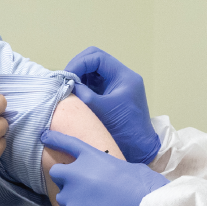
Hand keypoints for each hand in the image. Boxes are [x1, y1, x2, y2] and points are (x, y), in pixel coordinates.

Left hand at [42, 130, 168, 205]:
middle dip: (66, 180)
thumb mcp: (131, 167)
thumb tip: (108, 176)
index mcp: (93, 156)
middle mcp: (77, 172)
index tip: (44, 136)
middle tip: (83, 190)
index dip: (54, 139)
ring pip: (62, 198)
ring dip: (73, 201)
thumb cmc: (147, 189)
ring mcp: (72, 194)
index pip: (68, 143)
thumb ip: (111, 168)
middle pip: (57, 173)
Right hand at [65, 46, 161, 164]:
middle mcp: (122, 77)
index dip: (79, 63)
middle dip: (78, 67)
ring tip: (69, 88)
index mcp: (124, 76)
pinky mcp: (111, 94)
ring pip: (93, 70)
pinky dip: (83, 85)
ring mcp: (116, 85)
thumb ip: (82, 94)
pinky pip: (94, 82)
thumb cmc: (124, 130)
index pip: (97, 57)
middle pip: (95, 59)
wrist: (140, 148)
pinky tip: (75, 94)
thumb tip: (66, 83)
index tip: (67, 77)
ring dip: (79, 76)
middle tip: (66, 81)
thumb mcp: (100, 109)